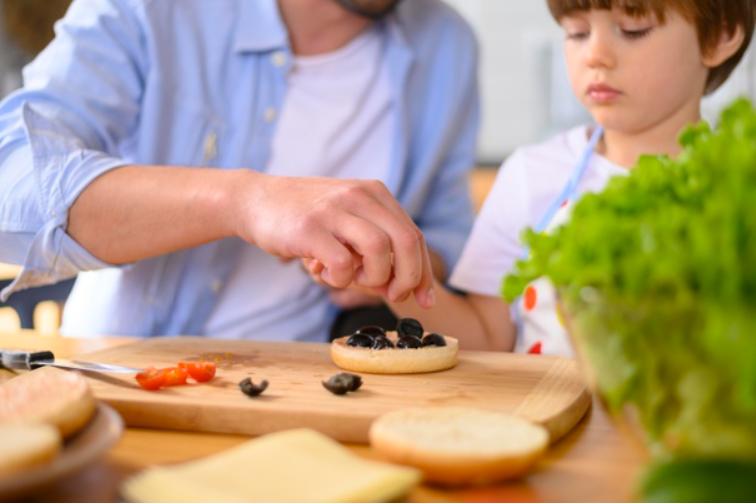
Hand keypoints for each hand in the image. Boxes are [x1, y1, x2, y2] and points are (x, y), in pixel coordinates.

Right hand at [236, 173, 434, 307]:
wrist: (254, 200)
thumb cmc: (305, 217)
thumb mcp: (346, 218)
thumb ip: (374, 245)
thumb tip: (399, 286)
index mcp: (374, 193)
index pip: (413, 235)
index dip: (423, 272)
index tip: (425, 300)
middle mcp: (359, 196)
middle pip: (405, 241)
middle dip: (408, 277)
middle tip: (393, 295)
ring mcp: (334, 210)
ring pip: (380, 249)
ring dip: (373, 276)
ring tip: (354, 278)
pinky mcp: (310, 228)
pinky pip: (342, 263)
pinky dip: (340, 279)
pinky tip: (326, 274)